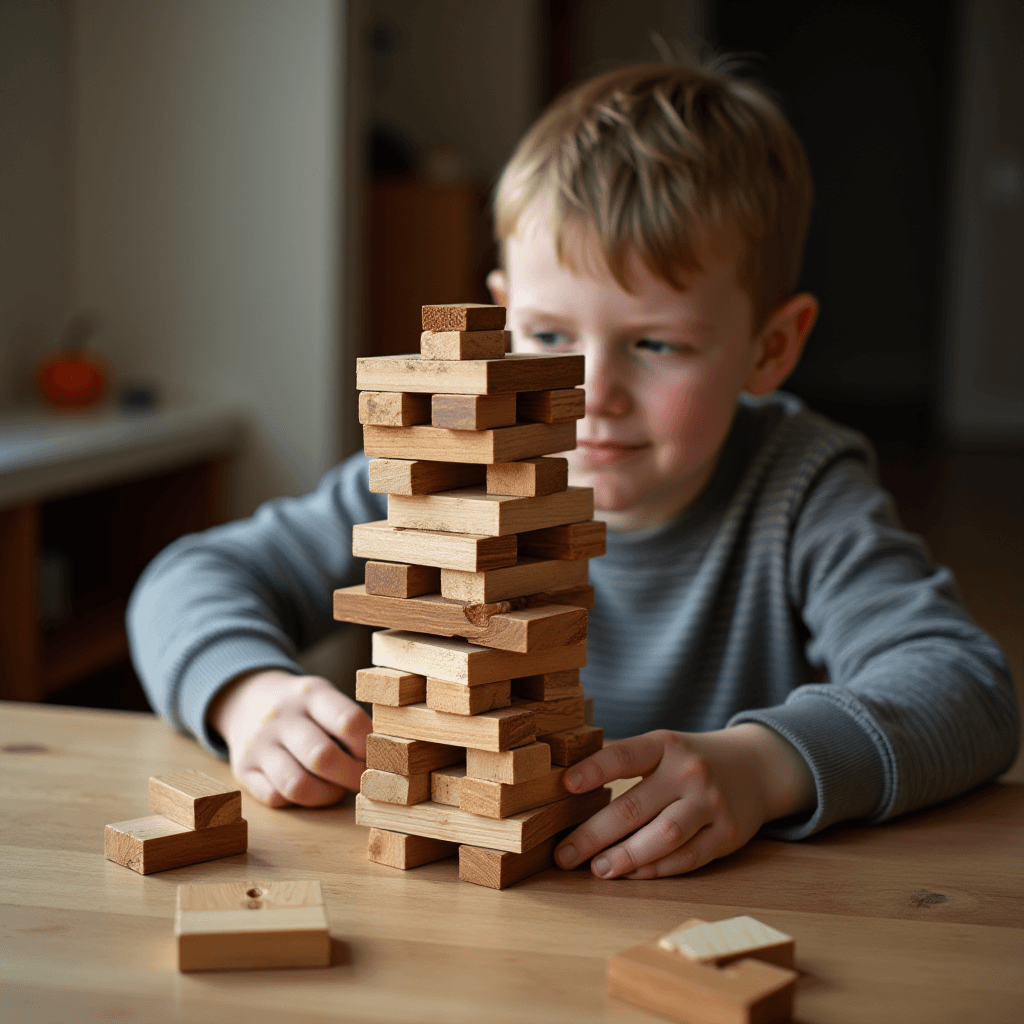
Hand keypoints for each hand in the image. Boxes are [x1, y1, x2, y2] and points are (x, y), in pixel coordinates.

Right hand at [208, 669, 370, 807]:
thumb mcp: (324, 698)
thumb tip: (383, 759)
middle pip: (323, 757)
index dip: (368, 746)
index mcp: (311, 694)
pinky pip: (275, 798)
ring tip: (336, 789)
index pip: (349, 721)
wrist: (247, 700)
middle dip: (351, 777)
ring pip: (297, 785)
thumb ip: (349, 723)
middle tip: (361, 780)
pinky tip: (309, 790)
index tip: (374, 756)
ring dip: (327, 795)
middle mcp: (281, 717)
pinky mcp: (243, 769)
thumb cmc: (303, 707)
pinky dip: (298, 801)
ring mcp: (258, 744)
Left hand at [554, 724, 814, 878]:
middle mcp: (690, 772)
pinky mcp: (728, 834)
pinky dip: (656, 869)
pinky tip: (632, 874)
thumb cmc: (691, 761)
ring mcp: (712, 803)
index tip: (565, 785)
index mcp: (666, 745)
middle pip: (635, 806)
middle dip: (594, 834)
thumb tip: (566, 783)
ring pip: (663, 837)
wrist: (756, 767)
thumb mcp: (663, 747)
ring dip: (625, 857)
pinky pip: (688, 858)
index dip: (594, 769)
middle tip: (565, 854)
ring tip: (597, 869)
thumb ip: (625, 760)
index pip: (625, 755)